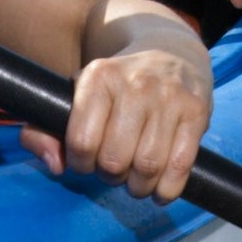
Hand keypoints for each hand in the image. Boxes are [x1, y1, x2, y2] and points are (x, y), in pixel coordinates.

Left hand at [18, 46, 211, 202]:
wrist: (169, 52)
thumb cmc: (115, 86)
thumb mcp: (76, 94)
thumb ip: (45, 131)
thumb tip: (55, 166)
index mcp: (98, 77)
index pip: (81, 141)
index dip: (80, 164)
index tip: (87, 161)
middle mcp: (134, 85)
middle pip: (114, 160)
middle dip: (110, 176)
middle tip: (114, 170)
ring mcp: (169, 98)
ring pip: (148, 167)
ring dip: (138, 187)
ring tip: (136, 180)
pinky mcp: (196, 112)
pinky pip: (180, 167)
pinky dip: (168, 190)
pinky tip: (160, 189)